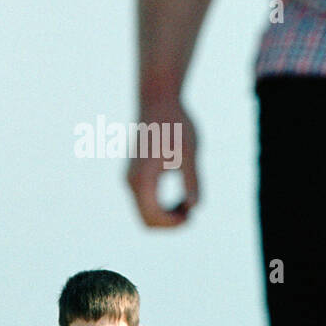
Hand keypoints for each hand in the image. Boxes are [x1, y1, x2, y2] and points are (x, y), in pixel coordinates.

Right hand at [126, 97, 198, 227]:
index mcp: (143, 179)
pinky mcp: (135, 174)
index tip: (193, 213)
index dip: (175, 224)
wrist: (158, 101)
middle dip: (171, 222)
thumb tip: (195, 206)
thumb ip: (192, 181)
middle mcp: (132, 181)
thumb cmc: (176, 124)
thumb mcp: (190, 153)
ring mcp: (131, 178)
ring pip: (145, 213)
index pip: (154, 218)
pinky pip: (145, 202)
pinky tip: (180, 197)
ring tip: (188, 202)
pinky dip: (161, 207)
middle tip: (192, 209)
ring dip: (167, 215)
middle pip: (147, 221)